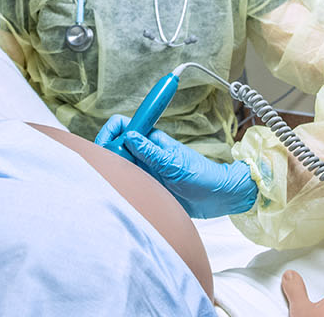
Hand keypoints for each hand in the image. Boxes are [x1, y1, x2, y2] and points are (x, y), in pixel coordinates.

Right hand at [95, 115, 256, 217]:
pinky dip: (122, 186)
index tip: (106, 146)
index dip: (110, 131)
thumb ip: (150, 151)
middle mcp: (145, 152)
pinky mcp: (147, 185)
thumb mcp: (175, 164)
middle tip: (117, 169)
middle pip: (116, 145)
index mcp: (152, 139)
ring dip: (116, 172)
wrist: (217, 198)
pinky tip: (126, 193)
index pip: (124, 125)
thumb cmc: (203, 176)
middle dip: (109, 154)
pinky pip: (128, 182)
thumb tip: (129, 136)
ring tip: (121, 182)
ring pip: (120, 165)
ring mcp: (145, 169)